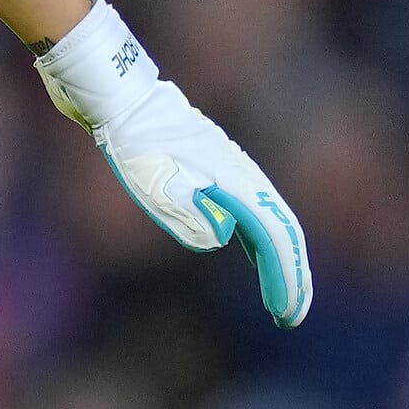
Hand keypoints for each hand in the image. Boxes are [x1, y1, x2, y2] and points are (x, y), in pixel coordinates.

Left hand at [35, 2, 312, 326]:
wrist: (116, 92)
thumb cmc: (131, 136)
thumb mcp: (152, 179)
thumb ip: (186, 211)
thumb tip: (221, 236)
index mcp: (232, 179)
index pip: (272, 236)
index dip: (285, 277)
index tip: (288, 315)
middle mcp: (239, 173)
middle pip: (280, 230)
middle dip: (290, 274)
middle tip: (291, 315)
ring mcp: (228, 168)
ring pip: (268, 218)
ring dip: (277, 258)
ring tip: (279, 294)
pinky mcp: (211, 165)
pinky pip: (248, 208)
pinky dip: (256, 236)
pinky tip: (247, 244)